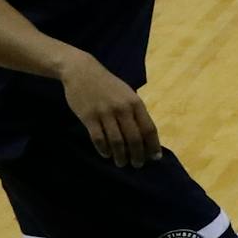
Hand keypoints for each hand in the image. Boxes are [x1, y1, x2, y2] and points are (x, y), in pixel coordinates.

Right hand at [63, 51, 162, 166]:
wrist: (82, 71)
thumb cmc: (108, 84)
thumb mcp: (127, 94)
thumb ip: (135, 112)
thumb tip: (145, 134)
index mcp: (135, 103)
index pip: (149, 129)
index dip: (153, 145)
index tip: (155, 158)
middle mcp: (122, 109)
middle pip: (134, 138)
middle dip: (138, 155)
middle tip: (137, 165)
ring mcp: (105, 113)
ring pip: (116, 141)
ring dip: (120, 155)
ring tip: (122, 163)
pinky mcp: (89, 117)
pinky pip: (98, 138)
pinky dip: (103, 149)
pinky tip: (106, 154)